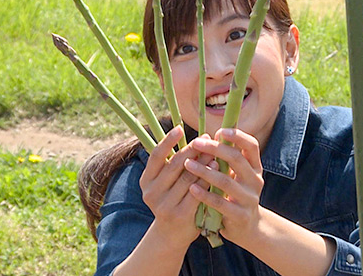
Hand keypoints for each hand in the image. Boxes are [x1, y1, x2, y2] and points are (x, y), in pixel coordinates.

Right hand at [139, 126, 216, 249]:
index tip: (180, 128)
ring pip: (187, 178)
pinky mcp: (179, 215)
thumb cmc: (173, 200)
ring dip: (203, 162)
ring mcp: (164, 205)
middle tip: (206, 138)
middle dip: (192, 150)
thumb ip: (173, 164)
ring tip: (215, 151)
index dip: (168, 141)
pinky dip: (207, 179)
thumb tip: (192, 138)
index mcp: (146, 181)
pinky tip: (216, 170)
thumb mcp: (166, 183)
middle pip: (175, 165)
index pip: (156, 156)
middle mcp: (151, 193)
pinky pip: (196, 193)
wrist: (172, 234)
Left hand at [184, 128, 264, 244]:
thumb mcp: (236, 175)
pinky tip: (192, 188)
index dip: (237, 136)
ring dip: (205, 171)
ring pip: (226, 181)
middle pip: (237, 159)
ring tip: (187, 164)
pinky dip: (205, 195)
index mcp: (255, 167)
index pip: (251, 145)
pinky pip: (220, 203)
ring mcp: (249, 199)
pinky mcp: (240, 215)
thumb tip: (208, 136)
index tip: (219, 131)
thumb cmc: (234, 195)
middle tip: (196, 143)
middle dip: (215, 149)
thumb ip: (227, 159)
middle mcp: (255, 180)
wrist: (246, 228)